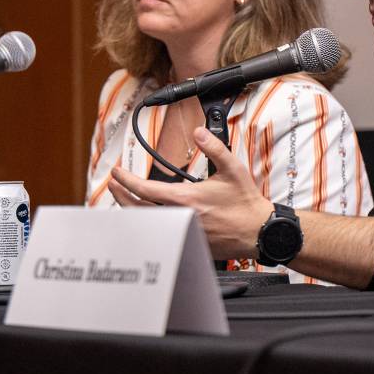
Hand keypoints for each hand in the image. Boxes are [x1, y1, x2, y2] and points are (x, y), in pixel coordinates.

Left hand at [107, 127, 272, 259]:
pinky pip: (161, 234)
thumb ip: (213, 147)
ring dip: (132, 210)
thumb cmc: (246, 203)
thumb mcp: (232, 169)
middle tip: (114, 184)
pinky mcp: (190, 242)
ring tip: (124, 199)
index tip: (116, 173)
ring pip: (148, 223)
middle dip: (121, 195)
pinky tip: (147, 218)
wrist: (259, 231)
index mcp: (186, 199)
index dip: (126, 180)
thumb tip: (199, 131)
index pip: (145, 190)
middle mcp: (180, 217)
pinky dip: (149, 224)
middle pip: (138, 209)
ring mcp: (183, 232)